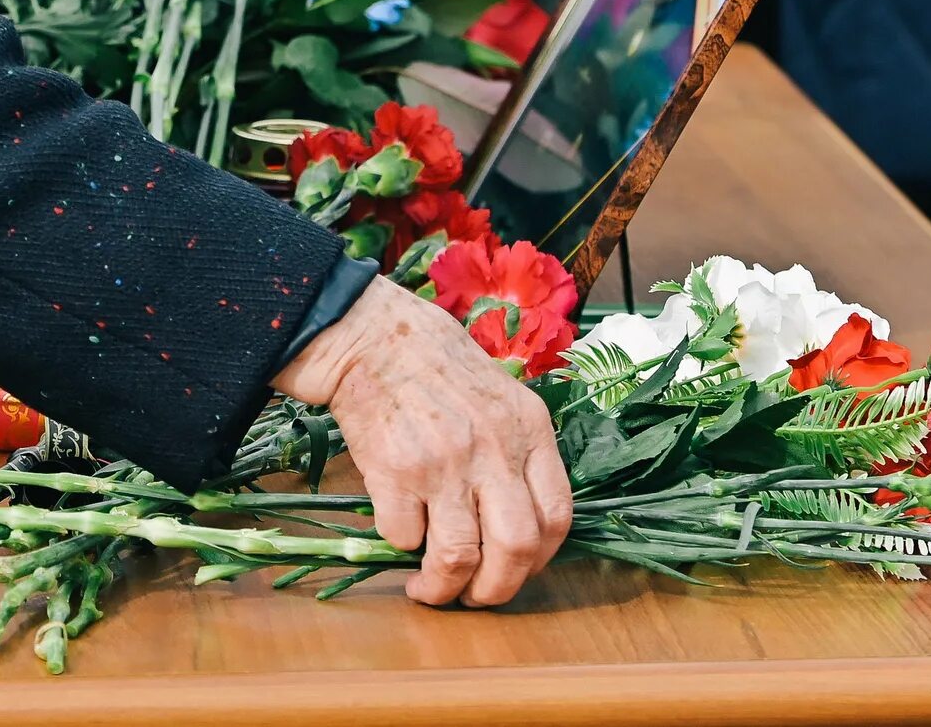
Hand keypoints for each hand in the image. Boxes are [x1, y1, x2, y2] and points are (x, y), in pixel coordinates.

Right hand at [271, 275, 572, 607]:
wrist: (372, 335)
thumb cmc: (436, 364)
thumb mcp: (501, 394)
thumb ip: (519, 451)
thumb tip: (521, 527)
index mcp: (529, 429)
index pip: (558, 518)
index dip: (540, 560)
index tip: (516, 569)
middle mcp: (494, 448)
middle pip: (517, 550)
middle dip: (496, 590)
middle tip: (475, 597)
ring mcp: (445, 462)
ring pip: (459, 558)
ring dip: (443, 588)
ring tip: (428, 588)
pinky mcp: (395, 471)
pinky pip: (404, 538)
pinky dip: (401, 547)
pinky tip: (397, 530)